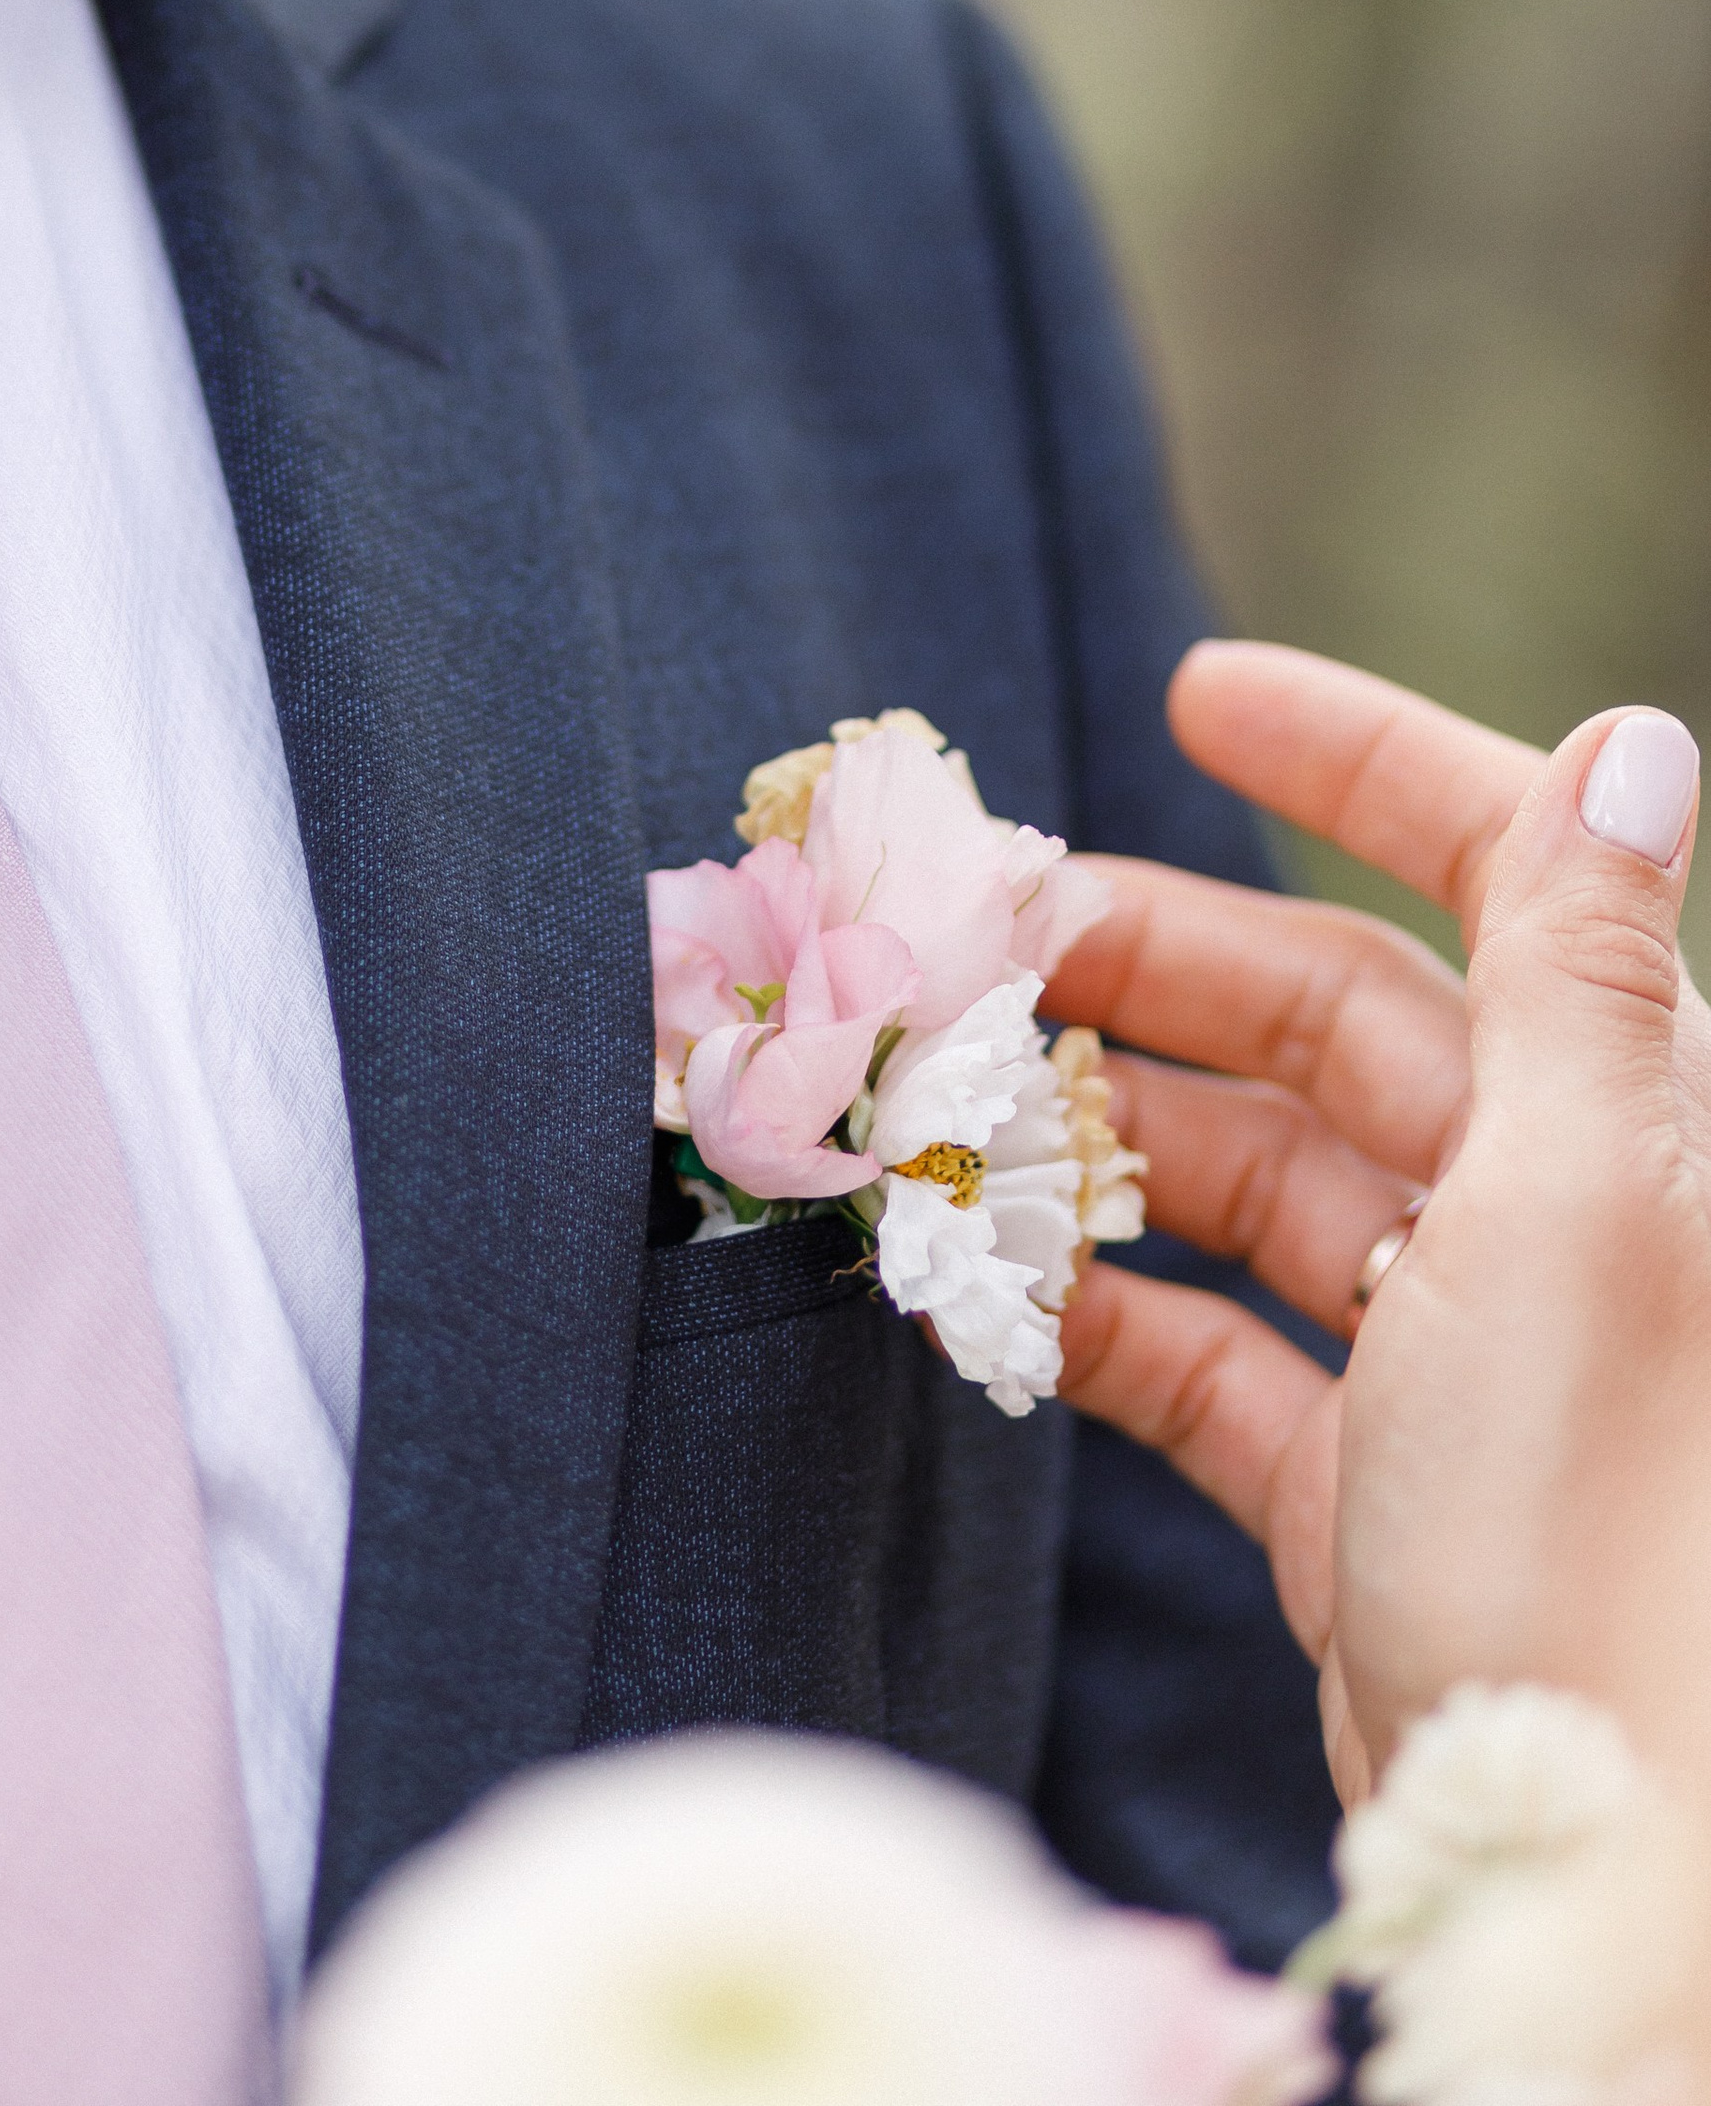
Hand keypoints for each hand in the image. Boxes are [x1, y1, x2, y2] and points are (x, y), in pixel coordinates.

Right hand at [1048, 643, 1710, 1806]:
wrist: (1590, 1881)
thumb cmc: (1596, 1521)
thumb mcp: (1584, 1212)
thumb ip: (1585, 969)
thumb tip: (1633, 734)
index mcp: (1626, 1123)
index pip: (1499, 871)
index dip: (1359, 762)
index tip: (1195, 691)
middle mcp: (1556, 1221)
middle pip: (1335, 1021)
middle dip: (1149, 959)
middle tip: (969, 932)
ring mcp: (1456, 1363)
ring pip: (1255, 1181)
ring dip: (1097, 1132)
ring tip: (939, 1098)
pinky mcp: (1367, 1497)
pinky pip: (1214, 1353)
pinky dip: (1102, 1309)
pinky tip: (995, 1289)